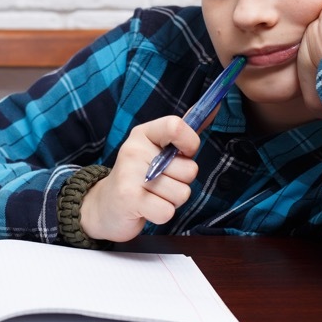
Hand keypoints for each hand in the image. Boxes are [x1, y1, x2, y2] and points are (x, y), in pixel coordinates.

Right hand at [78, 116, 199, 242]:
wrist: (105, 206)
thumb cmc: (139, 176)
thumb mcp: (156, 149)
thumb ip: (184, 132)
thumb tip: (216, 107)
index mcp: (144, 134)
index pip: (176, 126)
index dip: (190, 143)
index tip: (184, 154)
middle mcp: (134, 150)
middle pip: (189, 169)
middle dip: (182, 182)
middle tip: (160, 182)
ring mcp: (130, 174)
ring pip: (181, 193)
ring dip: (172, 200)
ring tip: (152, 196)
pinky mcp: (129, 199)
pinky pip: (167, 211)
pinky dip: (162, 215)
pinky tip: (147, 209)